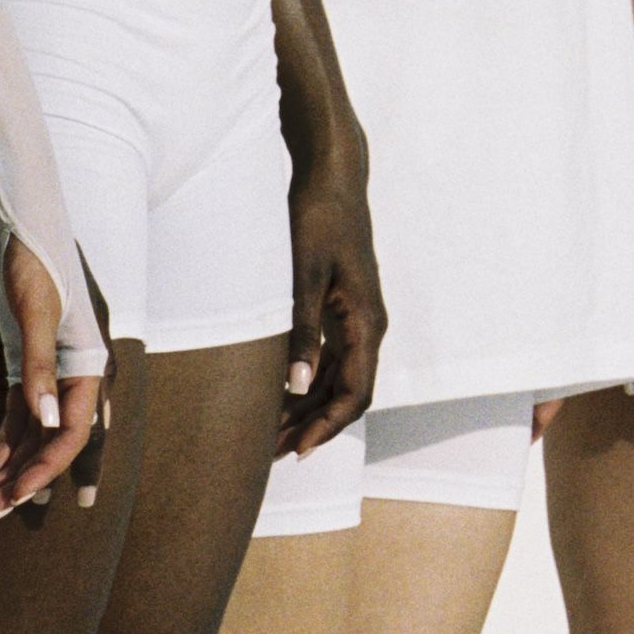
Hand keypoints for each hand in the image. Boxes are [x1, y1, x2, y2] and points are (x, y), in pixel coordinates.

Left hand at [0, 235, 103, 517]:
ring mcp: (48, 368)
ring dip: (16, 465)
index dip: (49, 467)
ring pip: (36, 430)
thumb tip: (48, 420)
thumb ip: (40, 365)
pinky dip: (6, 440)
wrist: (18, 221)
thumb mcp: (35, 311)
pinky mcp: (25, 360)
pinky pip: (19, 412)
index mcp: (86, 362)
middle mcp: (73, 371)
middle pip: (55, 438)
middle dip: (29, 478)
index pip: (73, 431)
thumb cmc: (32, 259)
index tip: (19, 495)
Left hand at [282, 172, 382, 456]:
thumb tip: (297, 386)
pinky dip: (303, 382)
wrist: (331, 178)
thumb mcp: (303, 276)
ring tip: (266, 435)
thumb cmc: (318, 218)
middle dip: (310, 426)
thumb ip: (301, 332)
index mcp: (366, 322)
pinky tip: (274, 398)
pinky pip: (325, 359)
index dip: (327, 426)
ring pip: (333, 380)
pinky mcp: (338, 311)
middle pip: (344, 394)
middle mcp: (366, 327)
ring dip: (304, 409)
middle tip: (271, 454)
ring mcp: (353, 321)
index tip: (297, 450)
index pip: (355, 392)